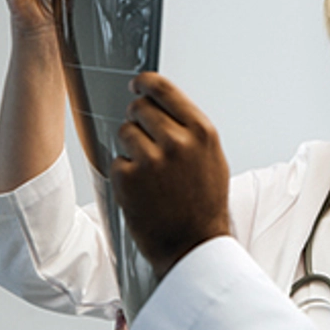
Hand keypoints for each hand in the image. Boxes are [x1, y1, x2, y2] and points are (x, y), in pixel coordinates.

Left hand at [110, 72, 231, 279]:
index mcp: (202, 132)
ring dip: (131, 148)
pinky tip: (143, 189)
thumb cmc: (204, 202)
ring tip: (149, 171)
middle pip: (139, 107)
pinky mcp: (128, 178)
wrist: (194, 245)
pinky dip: (125, 173)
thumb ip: (191, 129)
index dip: (145, 83)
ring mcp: (152, 160)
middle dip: (138, 119)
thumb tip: (164, 102)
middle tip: (146, 139)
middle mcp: (178, 142)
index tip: (137, 85)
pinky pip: (117, 160)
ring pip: (125, 132)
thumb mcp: (212, 158)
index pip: (164, 89)